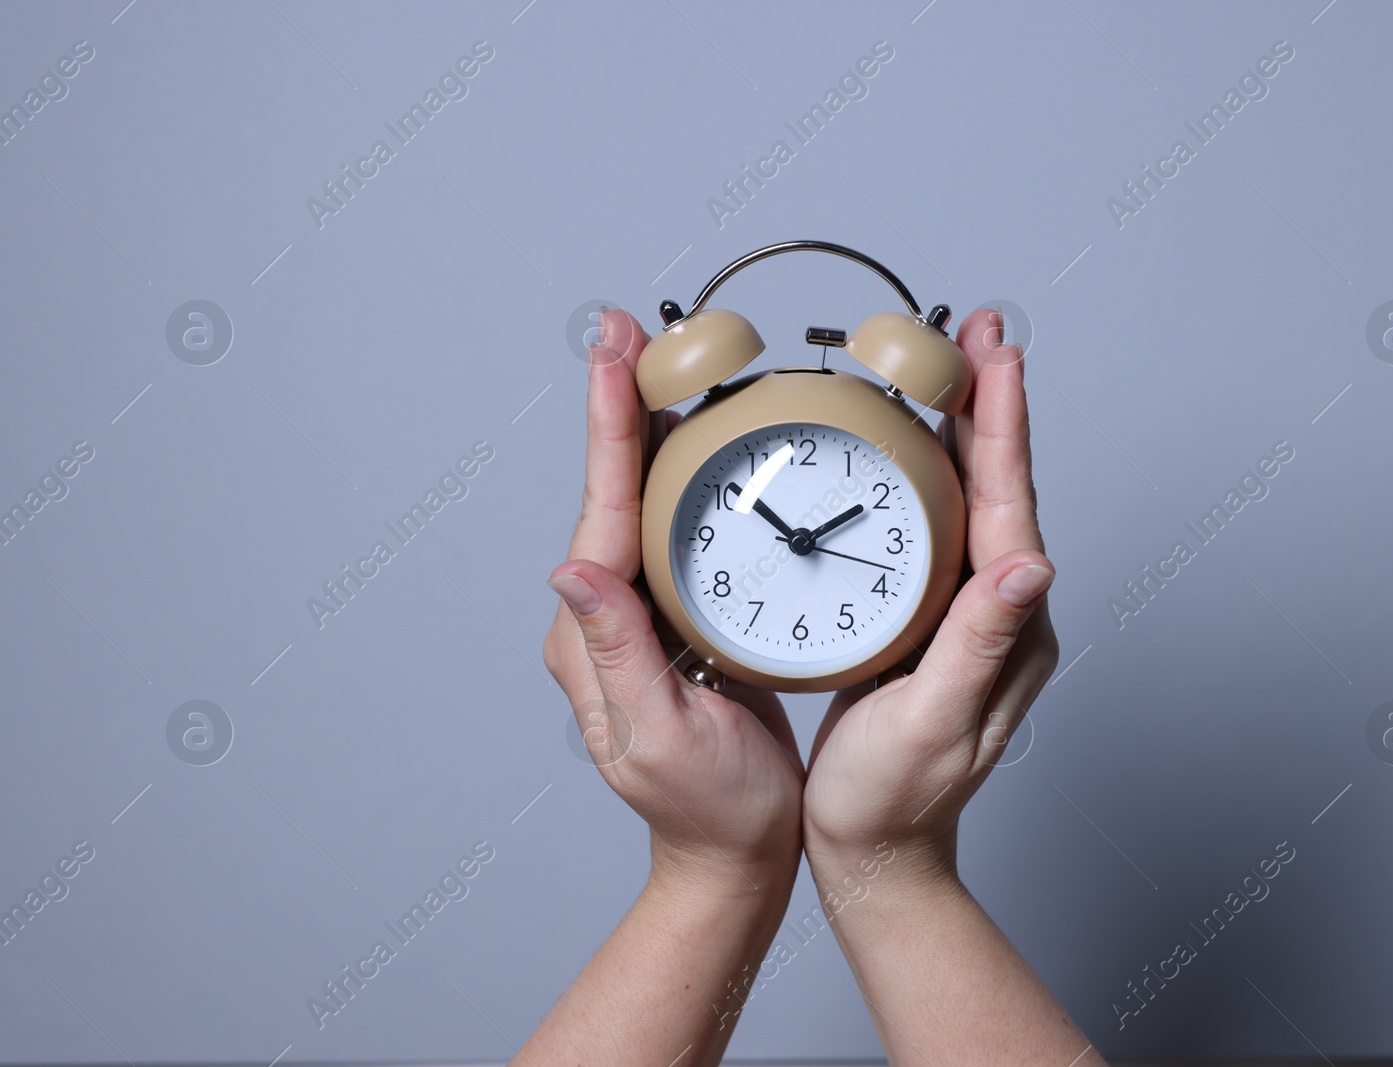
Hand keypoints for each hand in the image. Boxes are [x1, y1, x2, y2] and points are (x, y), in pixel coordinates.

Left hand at [543, 309, 805, 895]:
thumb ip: (617, 654)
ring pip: (644, 501)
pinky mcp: (678, 616)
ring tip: (655, 356)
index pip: (602, 513)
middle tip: (621, 328)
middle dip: (619, 403)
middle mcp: (607, 615)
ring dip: (649, 426)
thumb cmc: (710, 809)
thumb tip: (569, 570)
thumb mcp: (662, 737)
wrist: (737, 851)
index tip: (610, 355)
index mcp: (595, 637)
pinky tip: (703, 436)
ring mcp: (642, 613)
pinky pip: (677, 529)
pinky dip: (686, 472)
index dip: (610, 429)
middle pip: (616, 490)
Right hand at [802, 307, 1058, 883]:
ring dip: (964, 427)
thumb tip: (1032, 566)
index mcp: (1009, 627)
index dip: (1001, 423)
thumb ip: (979, 647)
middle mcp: (1003, 612)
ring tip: (950, 361)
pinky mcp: (936, 620)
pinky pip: (938, 529)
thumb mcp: (933, 725)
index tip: (997, 351)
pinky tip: (904, 448)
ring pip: (970, 500)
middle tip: (980, 327)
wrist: (873, 849)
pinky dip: (927, 474)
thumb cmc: (893, 801)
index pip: (1010, 505)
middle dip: (990, 400)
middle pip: (997, 486)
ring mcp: (971, 614)